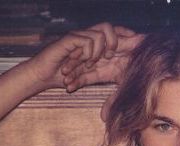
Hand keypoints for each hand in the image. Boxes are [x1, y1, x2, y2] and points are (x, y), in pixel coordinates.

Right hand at [26, 23, 143, 91]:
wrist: (42, 77)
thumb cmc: (63, 78)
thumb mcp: (87, 78)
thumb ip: (101, 76)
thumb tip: (119, 85)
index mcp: (94, 46)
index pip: (114, 32)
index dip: (126, 34)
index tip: (137, 42)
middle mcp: (87, 38)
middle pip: (110, 27)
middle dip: (116, 41)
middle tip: (110, 57)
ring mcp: (79, 37)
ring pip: (100, 33)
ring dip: (99, 51)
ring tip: (91, 64)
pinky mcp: (70, 39)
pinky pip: (88, 39)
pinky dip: (89, 51)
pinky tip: (85, 62)